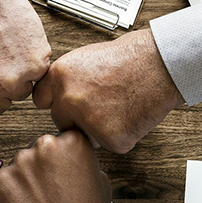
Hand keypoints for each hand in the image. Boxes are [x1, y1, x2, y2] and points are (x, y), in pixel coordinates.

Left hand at [0, 130, 110, 202]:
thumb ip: (83, 163)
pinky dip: (10, 195)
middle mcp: (45, 146)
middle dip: (42, 168)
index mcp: (72, 142)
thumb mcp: (101, 184)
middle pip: (39, 150)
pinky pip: (3, 182)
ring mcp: (20, 163)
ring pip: (20, 166)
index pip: (63, 140)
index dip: (63, 159)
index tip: (63, 172)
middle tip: (51, 194)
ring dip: (25, 181)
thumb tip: (72, 158)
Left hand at [32, 29, 183, 153]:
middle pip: (61, 121)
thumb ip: (65, 81)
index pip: (41, 101)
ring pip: (85, 136)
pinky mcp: (111, 138)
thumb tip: (54, 97)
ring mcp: (89, 121)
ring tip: (119, 105)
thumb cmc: (128, 58)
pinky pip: (110, 144)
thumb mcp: (84, 59)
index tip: (66, 102)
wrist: (160, 64)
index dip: (56, 101)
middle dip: (77, 117)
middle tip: (102, 103)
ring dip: (98, 128)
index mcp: (59, 77)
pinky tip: (131, 114)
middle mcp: (69, 99)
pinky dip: (122, 134)